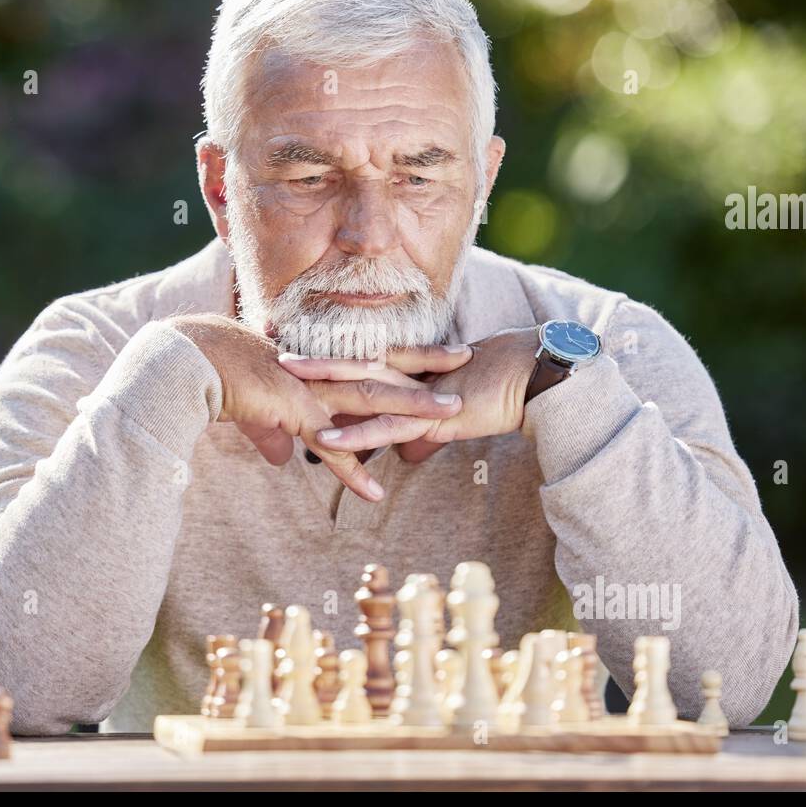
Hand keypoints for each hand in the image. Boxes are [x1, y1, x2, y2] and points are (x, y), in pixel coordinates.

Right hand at [167, 315, 470, 500]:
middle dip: (428, 366)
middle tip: (469, 360)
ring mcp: (310, 391)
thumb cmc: (215, 373)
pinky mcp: (293, 414)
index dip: (408, 351)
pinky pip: (331, 448)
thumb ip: (274, 431)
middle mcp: (319, 371)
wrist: (188, 364)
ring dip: (410, 410)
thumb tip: (283, 456)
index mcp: (315, 362)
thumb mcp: (254, 404)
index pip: (372, 353)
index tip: (440, 349)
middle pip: (384, 368)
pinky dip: (354, 471)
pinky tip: (376, 492)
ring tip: (448, 418)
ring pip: (372, 401)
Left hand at [276, 326, 539, 462]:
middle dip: (309, 361)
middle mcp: (408, 375)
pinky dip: (355, 434)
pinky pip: (385, 428)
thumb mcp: (455, 419)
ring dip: (321, 387)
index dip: (325, 355)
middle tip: (269, 352)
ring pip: (360, 389)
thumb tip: (409, 456)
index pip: (360, 359)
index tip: (290, 349)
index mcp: (411, 368)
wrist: (536, 383)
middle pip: (349, 364)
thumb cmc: (501, 393)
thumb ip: (427, 435)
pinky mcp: (430, 418)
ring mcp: (417, 395)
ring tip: (283, 385)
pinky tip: (326, 440)